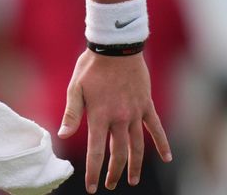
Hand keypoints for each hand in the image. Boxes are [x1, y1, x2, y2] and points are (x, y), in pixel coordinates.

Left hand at [58, 49, 171, 192]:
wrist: (115, 47)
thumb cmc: (91, 66)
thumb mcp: (75, 87)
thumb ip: (71, 114)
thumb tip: (62, 135)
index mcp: (99, 115)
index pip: (95, 151)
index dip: (93, 170)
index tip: (91, 186)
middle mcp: (119, 117)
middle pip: (119, 153)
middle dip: (114, 172)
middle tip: (109, 184)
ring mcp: (135, 113)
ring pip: (137, 146)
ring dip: (135, 165)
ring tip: (131, 180)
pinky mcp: (146, 105)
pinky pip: (156, 128)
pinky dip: (162, 144)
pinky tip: (167, 158)